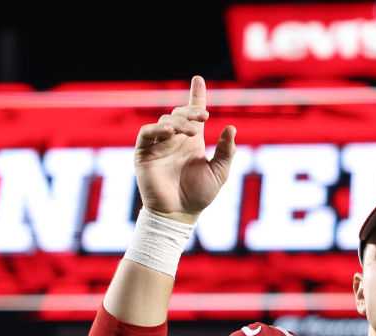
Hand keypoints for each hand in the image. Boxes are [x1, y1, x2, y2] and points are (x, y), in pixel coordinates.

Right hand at [134, 76, 236, 223]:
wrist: (180, 214)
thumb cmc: (200, 196)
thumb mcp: (220, 172)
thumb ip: (226, 151)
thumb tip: (231, 127)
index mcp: (192, 142)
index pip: (193, 114)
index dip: (196, 96)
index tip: (198, 80)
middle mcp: (174, 140)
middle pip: (179, 113)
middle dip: (191, 111)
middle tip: (203, 117)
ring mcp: (158, 146)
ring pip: (165, 120)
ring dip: (179, 121)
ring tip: (192, 131)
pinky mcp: (144, 154)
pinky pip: (146, 134)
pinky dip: (157, 129)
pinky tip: (170, 131)